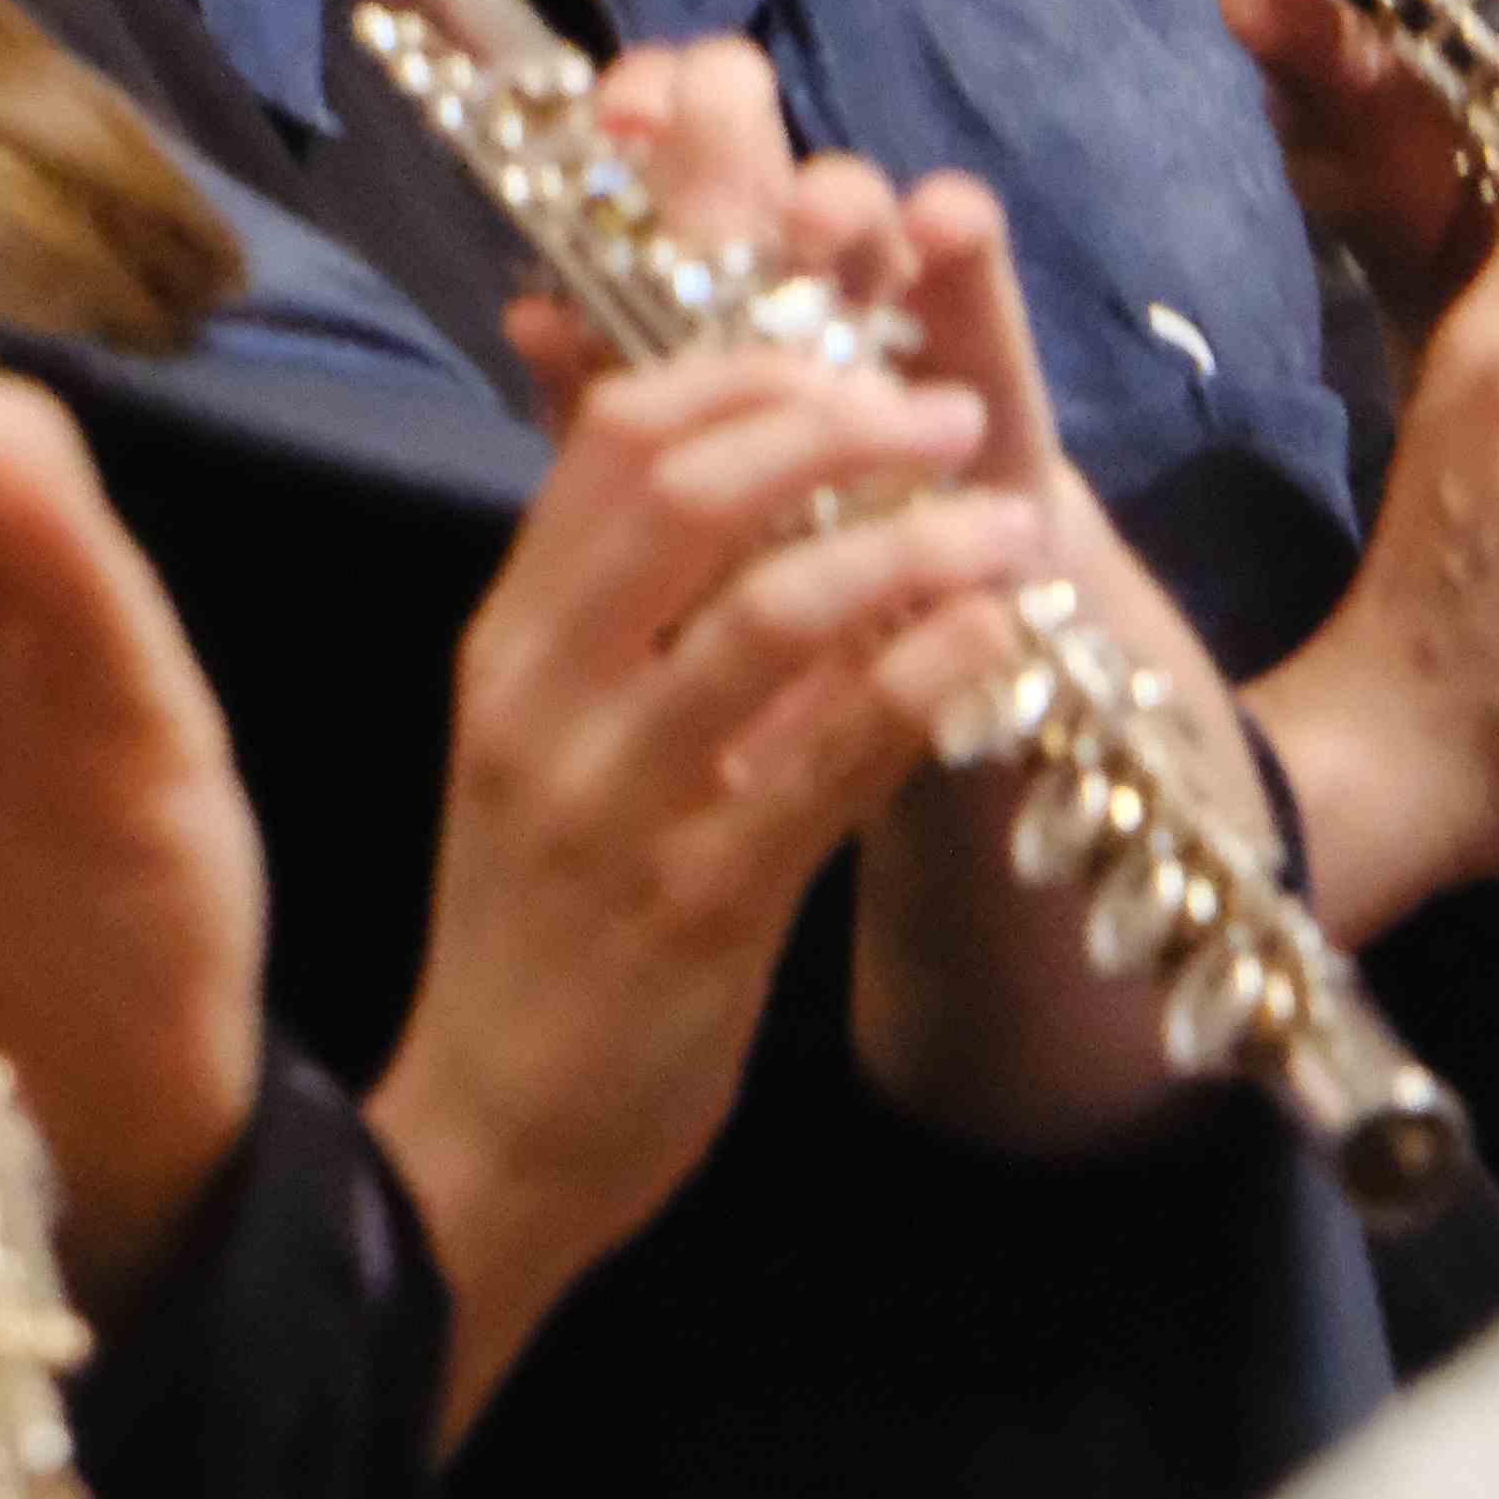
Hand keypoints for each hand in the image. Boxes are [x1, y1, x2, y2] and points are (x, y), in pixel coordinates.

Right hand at [550, 51, 1251, 1156]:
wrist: (490, 1145)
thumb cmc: (544, 936)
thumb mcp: (551, 747)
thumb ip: (631, 620)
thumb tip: (750, 483)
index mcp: (509, 642)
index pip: (611, 435)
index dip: (746, 362)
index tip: (856, 354)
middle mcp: (543, 697)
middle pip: (684, 481)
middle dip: (839, 419)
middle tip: (948, 412)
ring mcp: (613, 798)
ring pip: (772, 608)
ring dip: (913, 542)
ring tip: (1009, 524)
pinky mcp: (694, 901)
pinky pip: (828, 751)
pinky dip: (927, 669)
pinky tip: (998, 638)